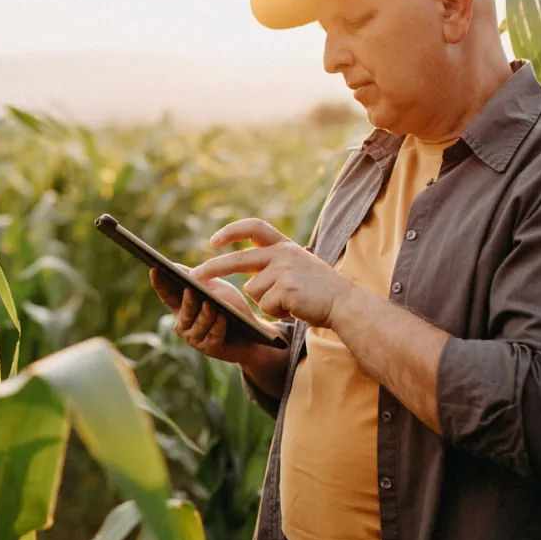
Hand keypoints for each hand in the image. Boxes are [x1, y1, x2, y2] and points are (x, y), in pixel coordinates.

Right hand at [149, 267, 274, 367]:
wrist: (252, 332)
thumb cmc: (231, 307)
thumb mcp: (215, 287)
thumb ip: (197, 278)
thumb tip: (175, 267)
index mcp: (182, 307)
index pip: (168, 295)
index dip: (160, 283)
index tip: (154, 269)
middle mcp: (185, 325)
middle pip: (184, 312)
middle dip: (188, 302)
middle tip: (190, 290)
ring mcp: (196, 339)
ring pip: (198, 326)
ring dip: (205, 315)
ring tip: (210, 304)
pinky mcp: (210, 349)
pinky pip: (212, 337)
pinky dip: (218, 327)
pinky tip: (223, 318)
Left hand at [190, 218, 345, 327]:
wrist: (346, 304)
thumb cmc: (320, 292)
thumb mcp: (298, 268)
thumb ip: (274, 266)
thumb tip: (246, 279)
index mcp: (285, 246)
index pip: (254, 227)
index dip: (232, 231)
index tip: (214, 240)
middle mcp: (283, 253)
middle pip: (239, 260)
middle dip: (213, 268)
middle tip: (194, 276)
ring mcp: (284, 270)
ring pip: (253, 291)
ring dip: (267, 302)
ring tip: (291, 301)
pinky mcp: (285, 289)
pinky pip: (265, 305)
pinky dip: (277, 312)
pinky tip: (295, 308)